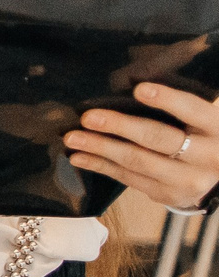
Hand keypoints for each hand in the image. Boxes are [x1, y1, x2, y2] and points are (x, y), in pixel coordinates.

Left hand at [65, 82, 218, 211]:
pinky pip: (129, 178)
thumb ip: (177, 106)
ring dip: (101, 149)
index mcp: (217, 128)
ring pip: (138, 162)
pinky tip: (79, 157)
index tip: (139, 89)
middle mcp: (207, 157)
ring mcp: (187, 180)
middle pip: (159, 139)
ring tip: (73, 138)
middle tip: (88, 117)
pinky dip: (101, 166)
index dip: (167, 100)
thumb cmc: (203, 136)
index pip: (193, 111)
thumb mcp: (201, 120)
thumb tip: (129, 82)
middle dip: (120, 127)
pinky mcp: (168, 195)